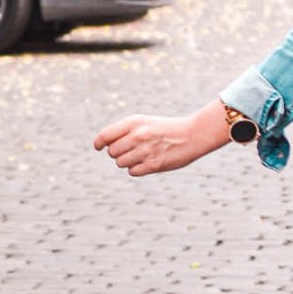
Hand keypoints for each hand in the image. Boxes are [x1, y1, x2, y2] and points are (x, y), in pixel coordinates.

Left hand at [93, 99, 230, 175]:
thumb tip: (104, 145)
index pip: (105, 136)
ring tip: (141, 155)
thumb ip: (124, 131)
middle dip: (118, 153)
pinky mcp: (154, 165)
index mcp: (134, 122)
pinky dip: (136, 169)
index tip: (98, 147)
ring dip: (127, 162)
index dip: (98, 143)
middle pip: (112, 152)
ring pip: (121, 163)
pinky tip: (147, 162)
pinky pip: (133, 171)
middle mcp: (138, 135)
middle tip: (130, 150)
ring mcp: (146, 151)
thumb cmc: (165, 128)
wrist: (193, 134)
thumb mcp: (144, 122)